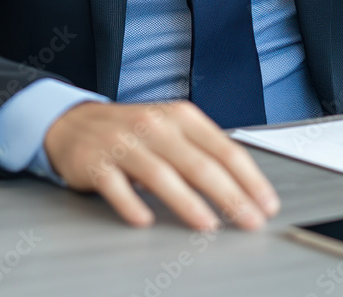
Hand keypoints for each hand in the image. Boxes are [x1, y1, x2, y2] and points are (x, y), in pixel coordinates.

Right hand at [44, 99, 279, 229]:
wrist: (75, 122)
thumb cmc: (134, 131)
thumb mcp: (172, 129)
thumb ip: (203, 151)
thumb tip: (244, 187)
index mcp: (181, 117)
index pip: (225, 149)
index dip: (249, 178)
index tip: (266, 204)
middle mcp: (156, 126)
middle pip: (200, 164)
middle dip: (230, 196)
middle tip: (250, 221)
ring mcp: (125, 143)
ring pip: (162, 175)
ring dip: (188, 202)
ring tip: (209, 225)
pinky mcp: (96, 161)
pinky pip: (116, 187)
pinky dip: (131, 204)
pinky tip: (145, 220)